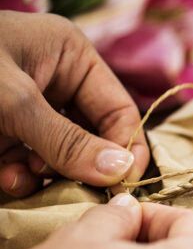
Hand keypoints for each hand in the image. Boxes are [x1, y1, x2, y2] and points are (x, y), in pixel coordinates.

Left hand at [0, 11, 148, 197]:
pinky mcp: (6, 134)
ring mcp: (30, 111)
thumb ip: (67, 140)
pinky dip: (23, 177)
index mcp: (69, 58)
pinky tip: (6, 177)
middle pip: (94, 136)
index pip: (119, 110)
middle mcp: (56, 83)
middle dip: (82, 165)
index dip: (124, 148)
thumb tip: (120, 172)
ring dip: (48, 176)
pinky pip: (33, 164)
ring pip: (65, 156)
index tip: (121, 184)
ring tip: (23, 178)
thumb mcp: (12, 103)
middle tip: (76, 190)